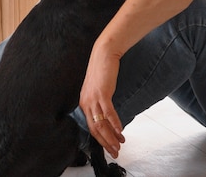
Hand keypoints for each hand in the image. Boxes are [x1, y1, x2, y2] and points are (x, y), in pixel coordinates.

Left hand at [79, 43, 124, 157]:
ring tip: (120, 143)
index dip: (101, 139)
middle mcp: (86, 102)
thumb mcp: (97, 89)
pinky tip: (121, 130)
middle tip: (115, 151)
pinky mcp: (102, 93)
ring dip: (111, 136)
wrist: (104, 54)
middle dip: (106, 143)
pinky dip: (115, 122)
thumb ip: (98, 102)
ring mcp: (93, 98)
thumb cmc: (102, 69)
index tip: (110, 147)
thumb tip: (107, 116)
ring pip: (101, 123)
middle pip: (95, 129)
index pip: (91, 127)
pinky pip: (108, 112)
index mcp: (84, 103)